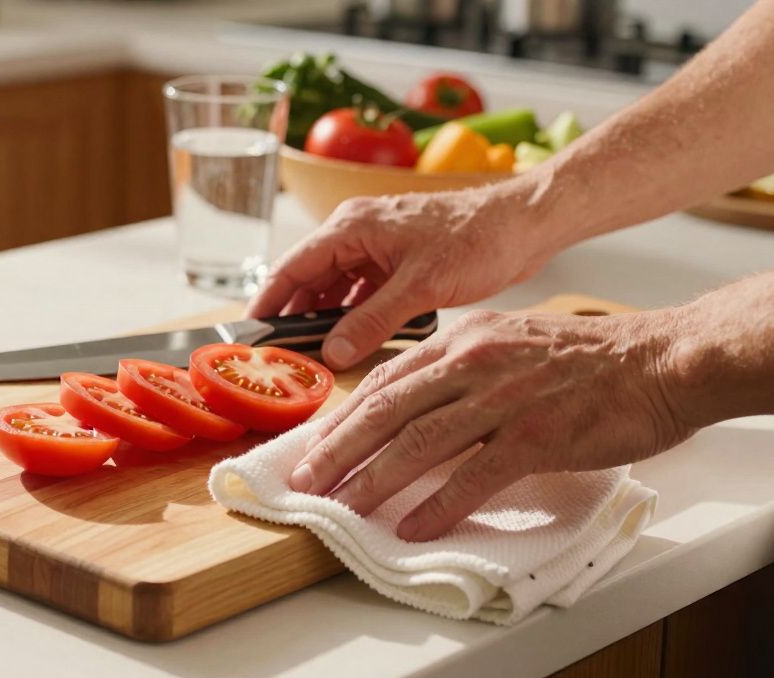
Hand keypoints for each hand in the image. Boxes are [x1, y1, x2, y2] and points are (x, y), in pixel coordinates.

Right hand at [247, 176, 573, 370]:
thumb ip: (372, 321)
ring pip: (334, 287)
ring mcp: (376, 245)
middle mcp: (356, 231)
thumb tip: (333, 354)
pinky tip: (351, 341)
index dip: (267, 302)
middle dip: (293, 316)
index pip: (292, 267)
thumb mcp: (420, 287)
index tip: (249, 333)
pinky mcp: (396, 260)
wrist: (525, 224)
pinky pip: (360, 290)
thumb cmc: (477, 239)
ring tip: (310, 356)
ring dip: (324, 319)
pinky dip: (352, 315)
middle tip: (278, 356)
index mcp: (352, 227)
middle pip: (308, 279)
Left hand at [289, 308, 694, 541]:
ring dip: (372, 480)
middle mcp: (472, 363)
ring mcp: (502, 398)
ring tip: (340, 509)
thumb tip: (417, 408)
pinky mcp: (536, 434)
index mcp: (463, 341)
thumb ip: (462, 371)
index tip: (314, 446)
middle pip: (386, 410)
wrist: (663, 358)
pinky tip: (412, 528)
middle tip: (304, 483)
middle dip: (337, 450)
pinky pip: (474, 475)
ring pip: (418, 442)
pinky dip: (439, 505)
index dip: (343, 418)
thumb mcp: (511, 345)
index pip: (384, 381)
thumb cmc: (590, 359)